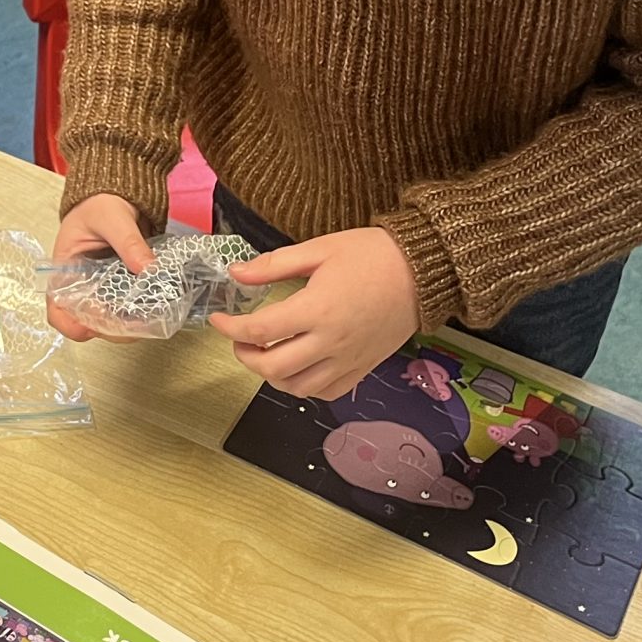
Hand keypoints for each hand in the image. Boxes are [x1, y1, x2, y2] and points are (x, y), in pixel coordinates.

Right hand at [46, 193, 151, 340]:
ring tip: (150, 318)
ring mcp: (102, 289)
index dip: (73, 324)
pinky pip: (128, 309)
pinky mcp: (122, 287)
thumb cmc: (101, 201)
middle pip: (87, 323)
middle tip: (137, 324)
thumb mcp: (112, 218)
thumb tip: (149, 268)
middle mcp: (81, 286)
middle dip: (111, 329)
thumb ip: (129, 243)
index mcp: (65, 270)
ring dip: (128, 326)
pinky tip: (155, 310)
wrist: (119, 191)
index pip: (57, 309)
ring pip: (110, 321)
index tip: (95, 326)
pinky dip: (140, 315)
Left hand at [206, 226, 419, 399]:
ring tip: (265, 354)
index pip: (259, 331)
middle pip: (274, 368)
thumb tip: (237, 274)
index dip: (229, 328)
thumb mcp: (319, 249)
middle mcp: (331, 342)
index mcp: (317, 310)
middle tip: (239, 340)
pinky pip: (327, 392)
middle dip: (246, 356)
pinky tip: (297, 368)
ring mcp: (349, 359)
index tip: (217, 319)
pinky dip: (304, 388)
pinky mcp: (364, 368)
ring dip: (272, 377)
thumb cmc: (372, 255)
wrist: (424, 271)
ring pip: (299, 388)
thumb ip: (274, 265)